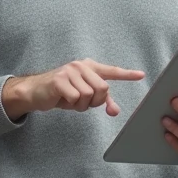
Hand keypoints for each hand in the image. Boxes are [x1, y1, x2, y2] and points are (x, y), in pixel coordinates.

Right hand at [3, 59, 144, 119]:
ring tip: (70, 100)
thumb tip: (115, 111)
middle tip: (82, 102)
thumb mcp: (83, 96)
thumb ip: (101, 100)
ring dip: (81, 105)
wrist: (36, 92)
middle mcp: (81, 65)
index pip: (111, 70)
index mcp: (89, 66)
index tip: (141, 75)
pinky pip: (76, 98)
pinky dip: (71, 104)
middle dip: (94, 101)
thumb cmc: (62, 92)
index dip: (127, 74)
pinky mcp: (59, 80)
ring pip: (89, 95)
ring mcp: (70, 71)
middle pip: (102, 89)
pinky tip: (63, 99)